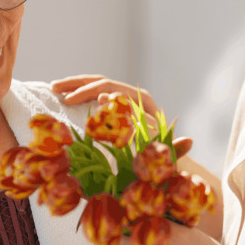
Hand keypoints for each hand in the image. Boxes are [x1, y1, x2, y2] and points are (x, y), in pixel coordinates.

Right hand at [52, 74, 190, 157]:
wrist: (156, 162)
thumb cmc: (159, 160)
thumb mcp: (166, 156)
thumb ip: (173, 150)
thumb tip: (189, 140)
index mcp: (144, 105)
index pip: (121, 93)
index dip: (104, 97)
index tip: (87, 104)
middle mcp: (133, 97)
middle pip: (105, 83)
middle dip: (82, 86)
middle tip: (61, 94)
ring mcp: (120, 99)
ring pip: (96, 84)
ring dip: (75, 84)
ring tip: (54, 88)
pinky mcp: (110, 105)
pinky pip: (91, 92)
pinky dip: (76, 91)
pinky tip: (61, 94)